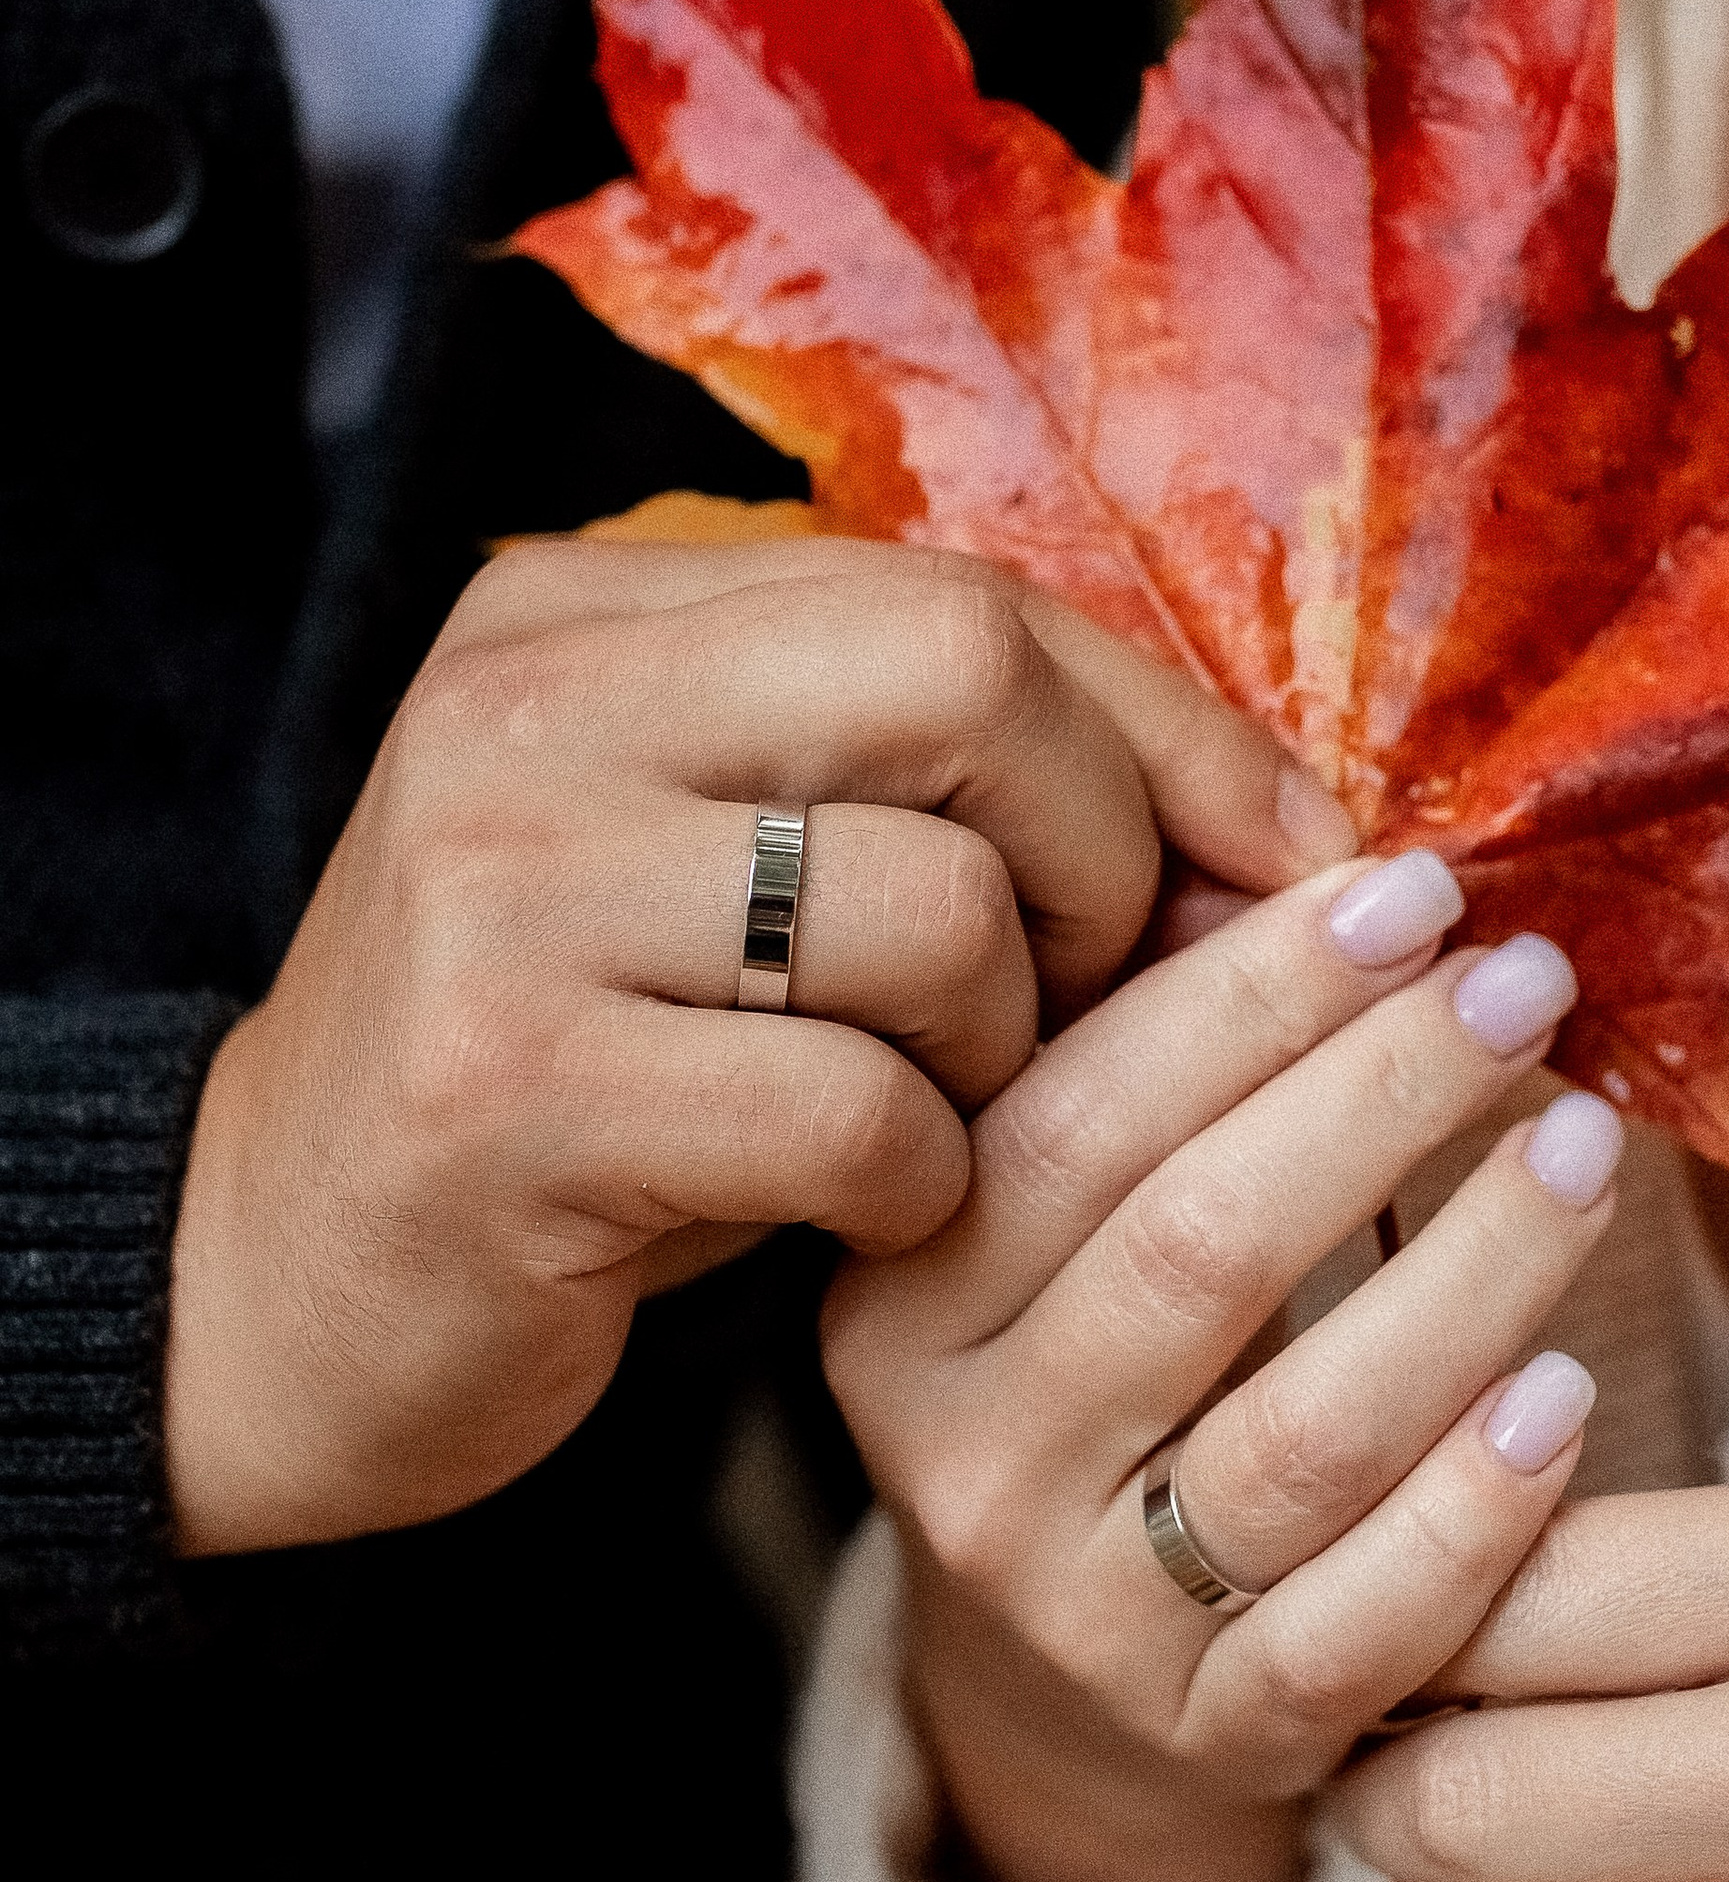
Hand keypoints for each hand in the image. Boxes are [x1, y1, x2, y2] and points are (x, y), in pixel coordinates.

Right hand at [165, 535, 1343, 1553]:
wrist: (278, 1288)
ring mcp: (505, 893)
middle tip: (1094, 993)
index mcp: (579, 610)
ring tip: (940, 1112)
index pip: (961, 593)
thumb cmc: (573, 1086)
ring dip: (1008, 1046)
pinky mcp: (515, 1092)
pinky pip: (859, 1112)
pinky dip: (919, 1185)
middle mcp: (527, 709)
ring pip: (936, 908)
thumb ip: (925, 793)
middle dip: (1102, 852)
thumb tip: (1282, 827)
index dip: (1164, 728)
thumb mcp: (722, 882)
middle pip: (964, 678)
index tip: (1297, 854)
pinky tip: (858, 1212)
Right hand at [824, 845, 1633, 1881]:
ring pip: (1302, 1433)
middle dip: (1382, 1095)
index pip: (1081, 1111)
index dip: (1260, 991)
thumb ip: (1159, 1048)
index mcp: (901, 1289)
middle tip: (1528, 984)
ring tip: (1586, 1144)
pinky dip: (1479, 1505)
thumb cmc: (1114, 1370)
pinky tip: (1568, 1392)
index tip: (1418, 889)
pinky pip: (1366, 1621)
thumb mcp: (1071, 1213)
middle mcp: (961, 1460)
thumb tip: (1337, 862)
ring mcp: (1082, 1613)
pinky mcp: (1213, 1731)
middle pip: (1195, 1252)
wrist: (1074, 1687)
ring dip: (1471, 1273)